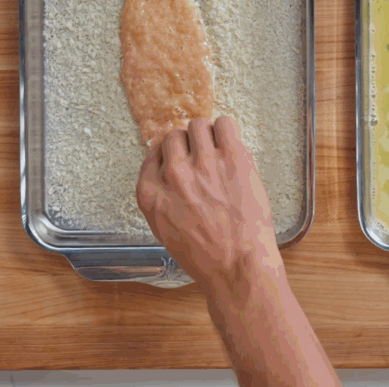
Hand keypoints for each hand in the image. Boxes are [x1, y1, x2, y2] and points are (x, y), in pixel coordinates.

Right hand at [136, 116, 282, 295]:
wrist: (237, 264)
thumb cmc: (206, 256)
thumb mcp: (166, 230)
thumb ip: (163, 199)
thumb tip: (170, 175)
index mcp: (151, 193)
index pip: (153, 153)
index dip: (169, 154)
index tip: (180, 157)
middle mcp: (173, 173)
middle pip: (174, 136)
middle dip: (188, 144)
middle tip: (203, 156)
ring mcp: (203, 162)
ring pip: (198, 125)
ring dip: (208, 134)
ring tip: (219, 149)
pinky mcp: (233, 156)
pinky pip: (225, 123)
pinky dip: (227, 130)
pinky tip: (232, 144)